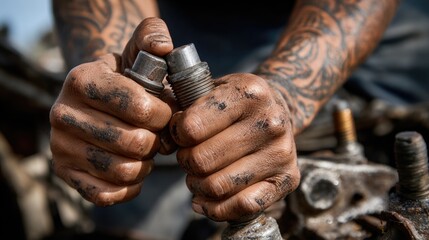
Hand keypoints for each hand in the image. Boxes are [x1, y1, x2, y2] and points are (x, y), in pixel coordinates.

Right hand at [49, 17, 173, 205]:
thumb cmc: (126, 78)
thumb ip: (152, 38)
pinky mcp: (64, 172)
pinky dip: (129, 186)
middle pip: (134, 143)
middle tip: (156, 133)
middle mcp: (63, 113)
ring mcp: (60, 146)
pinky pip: (107, 194)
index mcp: (82, 80)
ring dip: (145, 163)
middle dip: (156, 140)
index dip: (163, 114)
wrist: (97, 100)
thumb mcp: (137, 52)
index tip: (164, 111)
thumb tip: (164, 46)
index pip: (140, 108)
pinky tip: (133, 168)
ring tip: (144, 149)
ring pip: (124, 171)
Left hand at [169, 73, 300, 221]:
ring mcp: (281, 153)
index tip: (181, 134)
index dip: (176, 134)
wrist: (278, 109)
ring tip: (198, 175)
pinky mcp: (288, 178)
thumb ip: (179, 107)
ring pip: (218, 186)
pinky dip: (218, 209)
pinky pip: (244, 206)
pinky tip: (208, 199)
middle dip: (185, 162)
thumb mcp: (210, 89)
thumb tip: (163, 142)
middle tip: (188, 157)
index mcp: (249, 93)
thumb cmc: (235, 102)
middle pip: (202, 160)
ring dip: (197, 186)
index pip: (192, 127)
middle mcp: (270, 122)